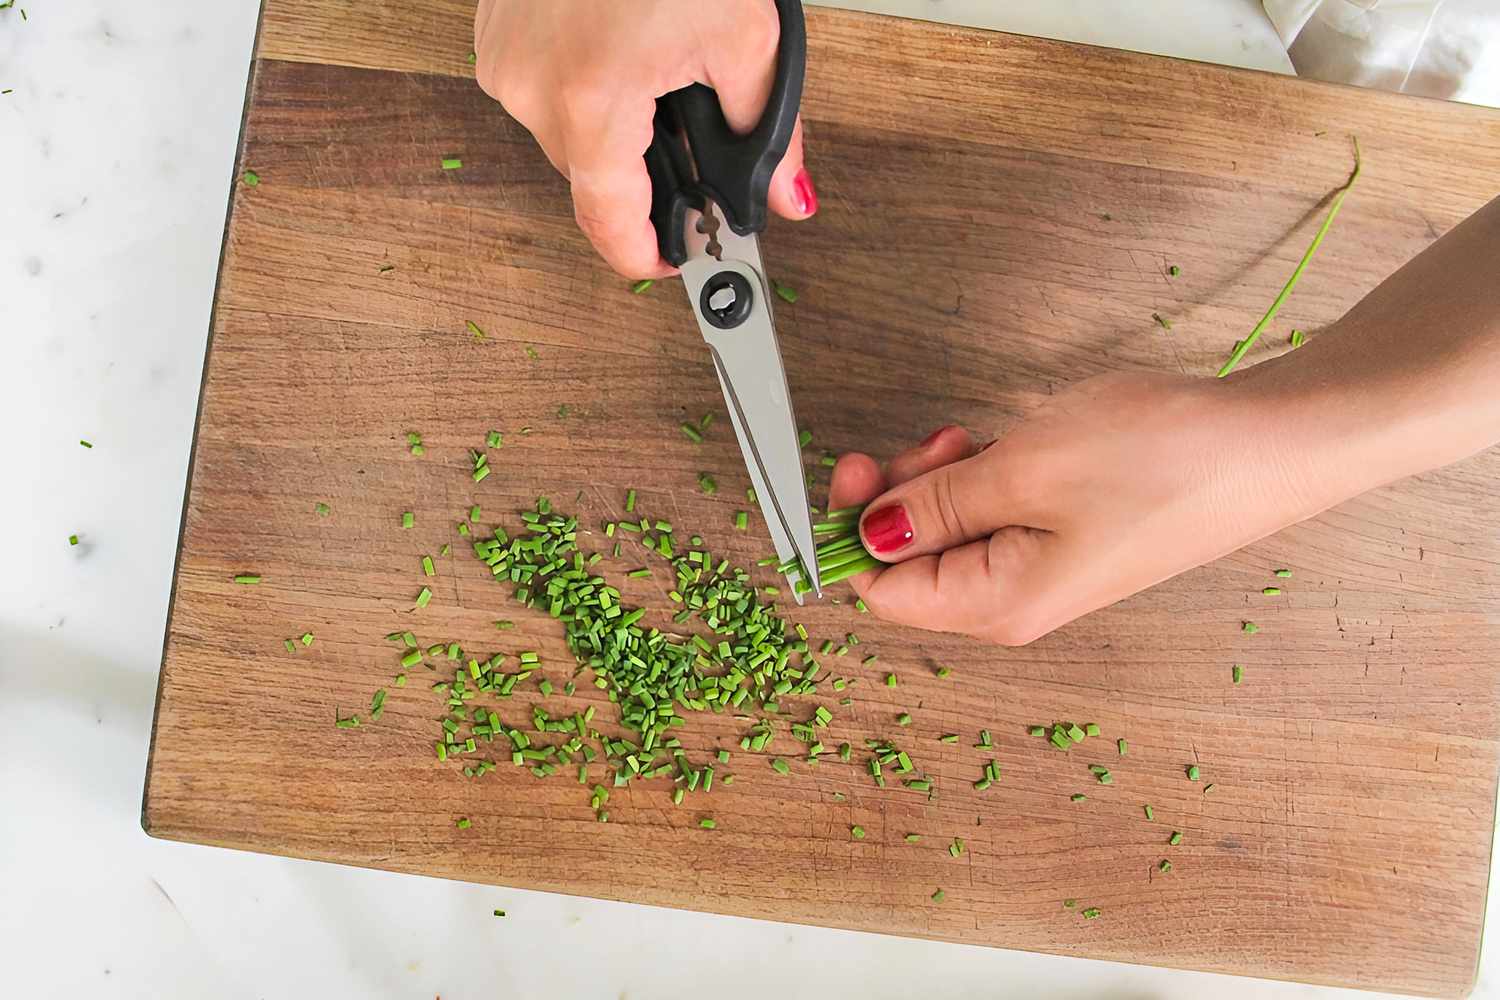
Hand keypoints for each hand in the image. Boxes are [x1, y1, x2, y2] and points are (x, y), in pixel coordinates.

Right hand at [474, 0, 817, 277]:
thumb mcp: (744, 34)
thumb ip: (767, 133)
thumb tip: (784, 195)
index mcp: (589, 101)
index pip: (609, 224)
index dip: (646, 257)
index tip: (674, 263)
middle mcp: (529, 86)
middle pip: (595, 176)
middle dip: (648, 168)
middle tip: (696, 129)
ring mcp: (504, 57)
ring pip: (569, 131)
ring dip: (618, 120)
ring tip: (659, 60)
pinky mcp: (495, 29)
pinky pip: (545, 85)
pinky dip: (589, 80)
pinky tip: (625, 39)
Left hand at [829, 372, 1339, 644]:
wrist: (1273, 443)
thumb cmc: (1162, 460)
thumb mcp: (1022, 470)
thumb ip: (933, 505)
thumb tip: (868, 534)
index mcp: (999, 605)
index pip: (882, 591)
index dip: (853, 529)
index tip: (854, 464)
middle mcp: (1018, 602)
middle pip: (914, 561)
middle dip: (903, 493)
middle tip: (938, 439)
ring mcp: (1047, 570)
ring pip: (954, 531)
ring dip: (947, 477)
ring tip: (980, 435)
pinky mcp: (1072, 539)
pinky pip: (998, 515)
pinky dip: (988, 475)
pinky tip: (1014, 443)